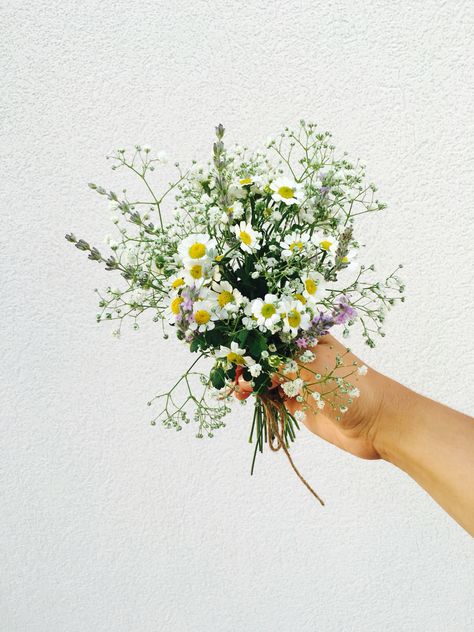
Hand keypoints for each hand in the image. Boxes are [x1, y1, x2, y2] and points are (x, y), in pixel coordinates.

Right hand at [233, 334, 383, 459]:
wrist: (376, 423)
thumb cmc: (349, 386)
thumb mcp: (310, 367)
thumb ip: (276, 365)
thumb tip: (246, 369)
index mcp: (308, 337)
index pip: (272, 332)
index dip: (251, 338)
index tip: (232, 347)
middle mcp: (301, 355)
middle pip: (266, 354)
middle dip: (247, 361)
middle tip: (231, 372)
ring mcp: (299, 379)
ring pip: (265, 375)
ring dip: (249, 380)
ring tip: (236, 388)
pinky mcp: (298, 402)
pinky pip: (271, 395)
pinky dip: (257, 395)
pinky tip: (245, 396)